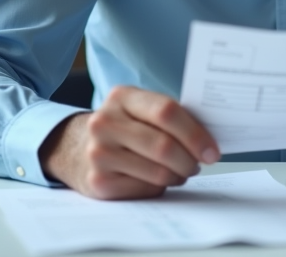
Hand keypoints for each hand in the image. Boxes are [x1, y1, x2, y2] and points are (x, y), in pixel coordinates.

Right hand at [39, 86, 219, 199]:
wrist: (73, 148)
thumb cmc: (122, 127)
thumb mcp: (137, 109)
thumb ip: (168, 116)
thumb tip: (209, 137)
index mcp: (121, 97)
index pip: (167, 112)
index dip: (195, 133)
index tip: (212, 150)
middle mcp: (105, 123)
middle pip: (164, 145)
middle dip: (190, 159)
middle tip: (200, 163)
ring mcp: (98, 153)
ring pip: (158, 172)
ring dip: (178, 175)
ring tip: (181, 171)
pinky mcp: (98, 182)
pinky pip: (145, 189)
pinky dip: (160, 187)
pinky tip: (159, 179)